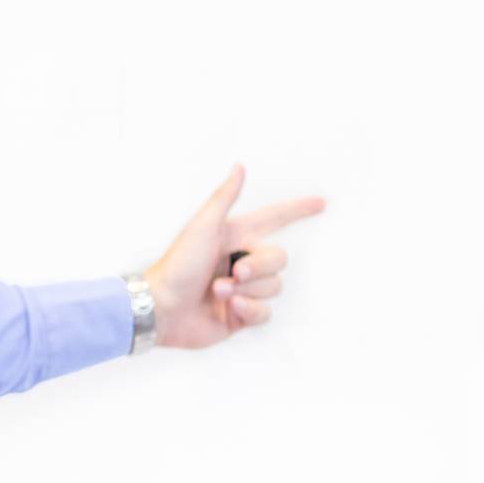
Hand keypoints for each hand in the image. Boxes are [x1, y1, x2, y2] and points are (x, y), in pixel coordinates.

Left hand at [144, 164, 326, 349]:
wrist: (162, 308)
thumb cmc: (177, 265)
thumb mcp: (202, 227)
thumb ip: (224, 198)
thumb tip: (239, 167)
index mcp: (233, 237)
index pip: (273, 219)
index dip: (297, 211)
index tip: (321, 203)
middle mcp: (240, 261)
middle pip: (279, 258)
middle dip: (260, 266)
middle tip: (235, 271)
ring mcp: (242, 289)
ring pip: (274, 286)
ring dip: (248, 290)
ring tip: (218, 291)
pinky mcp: (240, 315)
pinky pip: (265, 312)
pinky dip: (250, 310)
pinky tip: (230, 308)